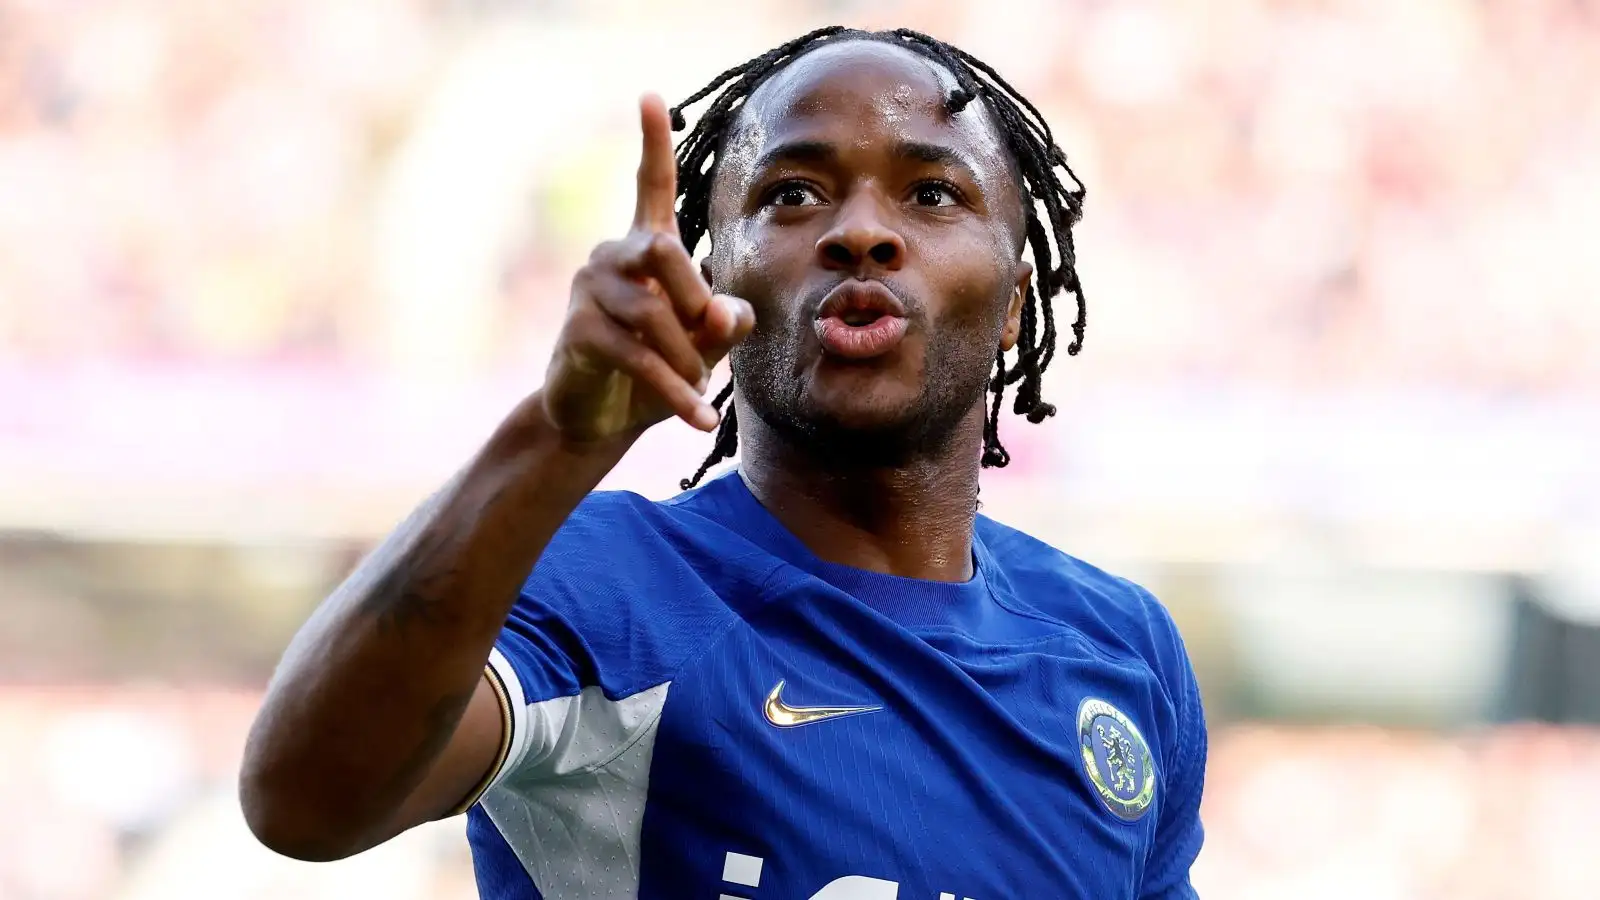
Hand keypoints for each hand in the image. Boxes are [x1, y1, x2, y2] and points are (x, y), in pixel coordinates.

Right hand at [539, 94, 753, 444]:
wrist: (597, 419)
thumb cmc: (654, 371)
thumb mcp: (704, 346)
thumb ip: (724, 323)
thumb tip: (728, 310)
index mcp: (646, 247)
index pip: (651, 185)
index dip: (652, 143)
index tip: (650, 95)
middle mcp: (613, 256)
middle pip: (665, 250)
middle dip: (697, 297)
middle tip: (710, 336)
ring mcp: (590, 291)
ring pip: (654, 314)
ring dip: (688, 359)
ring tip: (700, 390)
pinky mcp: (579, 333)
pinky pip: (639, 357)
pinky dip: (677, 392)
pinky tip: (699, 417)